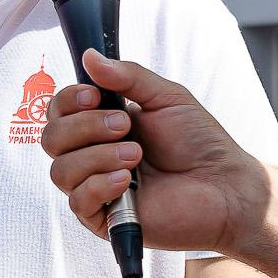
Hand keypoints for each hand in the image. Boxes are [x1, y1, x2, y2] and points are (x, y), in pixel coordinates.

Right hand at [40, 51, 273, 254]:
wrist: (225, 185)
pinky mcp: (105, 219)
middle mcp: (92, 156)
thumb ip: (127, 77)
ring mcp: (96, 188)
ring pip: (61, 170)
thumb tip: (89, 57)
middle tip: (124, 125)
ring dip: (97, 156)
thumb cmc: (200, 143)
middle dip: (85, 126)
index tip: (95, 95)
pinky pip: (78, 201)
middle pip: (52, 138)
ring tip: (136, 154)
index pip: (58, 112)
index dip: (68, 100)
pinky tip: (127, 180)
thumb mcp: (165, 97)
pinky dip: (99, 185)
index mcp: (101, 125)